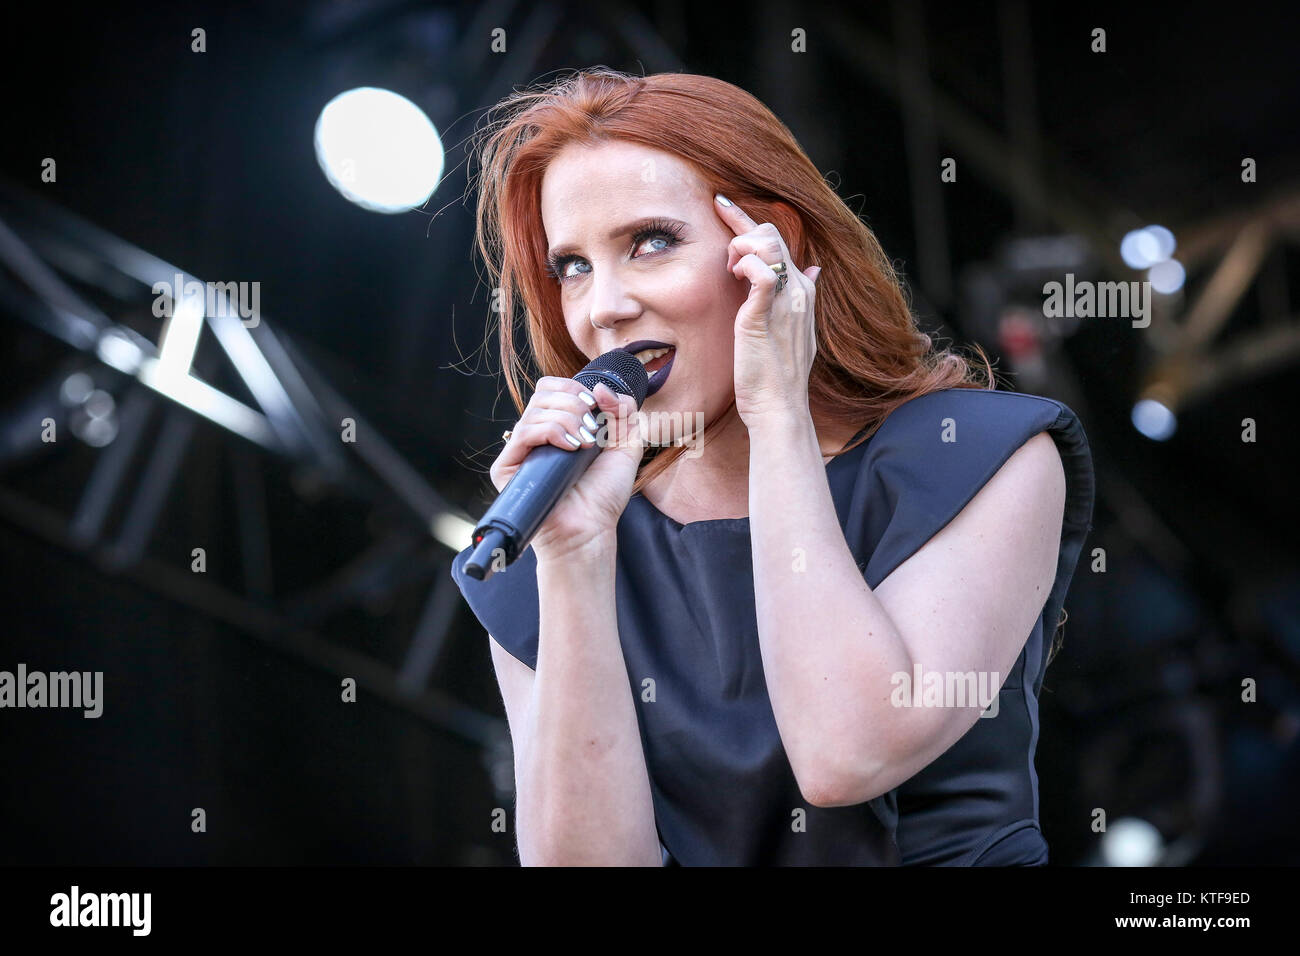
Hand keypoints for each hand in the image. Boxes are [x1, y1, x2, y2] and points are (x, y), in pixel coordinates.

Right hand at [490, 378, 645, 559]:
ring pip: (535, 410)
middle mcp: (536, 437)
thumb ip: (624, 411)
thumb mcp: (626, 445)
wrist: (590, 530)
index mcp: (558, 427)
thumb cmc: (604, 495)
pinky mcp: (506, 467)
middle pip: (542, 393)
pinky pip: (524, 432)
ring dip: (568, 419)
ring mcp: (521, 451)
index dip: (573, 388)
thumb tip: (599, 387)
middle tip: (593, 430)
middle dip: (574, 403)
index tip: (596, 405)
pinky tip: (571, 448)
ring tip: (586, 445)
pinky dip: (551, 431)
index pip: (552, 389)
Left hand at [715, 194, 821, 426]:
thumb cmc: (777, 375)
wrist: (780, 407)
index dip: (747, 220)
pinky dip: (745, 264)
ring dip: (739, 246)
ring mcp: (786, 298)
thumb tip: (817, 270)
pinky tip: (735, 277)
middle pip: (772, 232)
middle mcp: (798, 289)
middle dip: (739, 228)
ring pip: (766, 242)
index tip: (723, 205)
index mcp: (802, 290)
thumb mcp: (793, 331)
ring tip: (730, 272)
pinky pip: (761, 270)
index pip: (778, 241)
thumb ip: (800, 298)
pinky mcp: (766, 311)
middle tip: (722, 252)